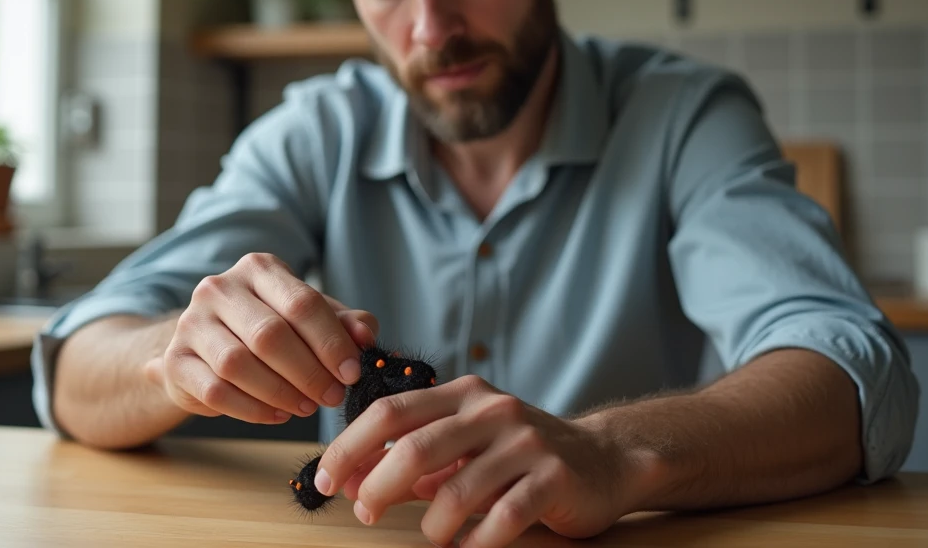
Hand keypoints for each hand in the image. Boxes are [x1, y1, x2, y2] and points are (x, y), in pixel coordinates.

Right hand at [144, 252, 377, 423]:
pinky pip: (216, 391)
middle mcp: (219, 287)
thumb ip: (345, 323)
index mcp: (259, 268)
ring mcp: (191, 322)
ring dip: (281, 393)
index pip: (302, 303)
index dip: (332, 342)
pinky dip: (253, 409)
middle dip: (309, 372)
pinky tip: (277, 414)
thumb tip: (367, 336)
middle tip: (332, 396)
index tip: (353, 372)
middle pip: (270, 335)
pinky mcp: (175, 360)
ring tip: (306, 407)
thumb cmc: (271, 328)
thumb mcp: (311, 319)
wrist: (206, 348)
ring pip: (239, 364)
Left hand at [312, 375, 655, 546]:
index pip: (390, 412)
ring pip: (456, 490)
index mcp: (463, 395)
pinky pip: (503, 518)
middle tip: (365, 514)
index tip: (324, 479)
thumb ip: (414, 458)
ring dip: (433, 526)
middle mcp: (492, 409)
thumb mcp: (464, 447)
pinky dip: (476, 544)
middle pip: (415, 448)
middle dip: (378, 487)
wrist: (603, 460)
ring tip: (433, 537)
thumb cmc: (518, 456)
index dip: (350, 446)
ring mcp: (525, 441)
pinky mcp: (553, 476)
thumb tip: (350, 479)